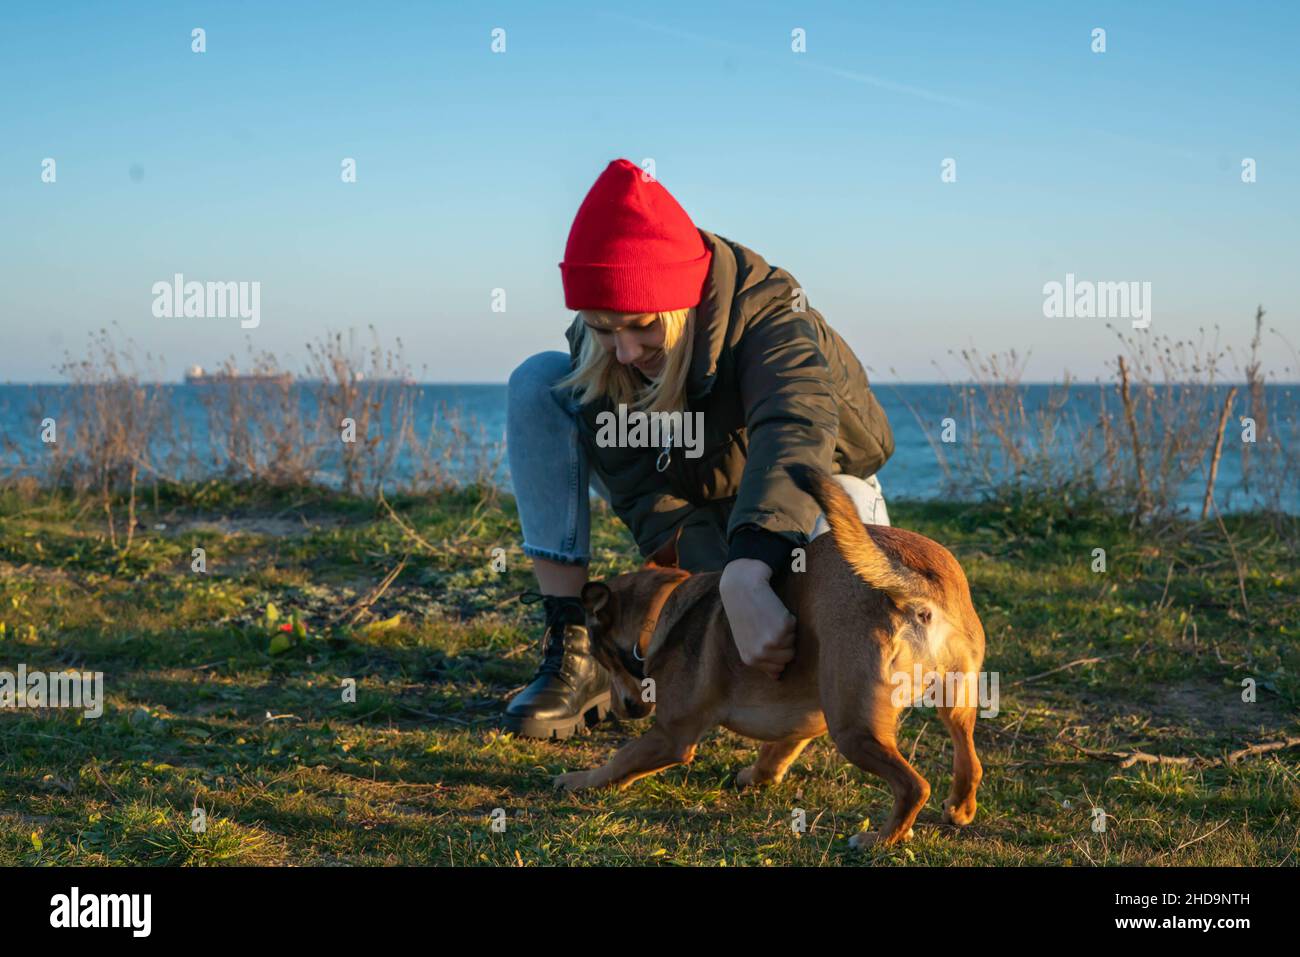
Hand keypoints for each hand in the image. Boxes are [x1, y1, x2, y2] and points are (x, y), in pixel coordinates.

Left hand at [719, 559, 795, 677]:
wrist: (741, 586)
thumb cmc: (744, 611)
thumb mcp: (746, 640)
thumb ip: (761, 659)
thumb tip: (777, 678)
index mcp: (750, 659)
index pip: (778, 668)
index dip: (779, 650)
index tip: (770, 636)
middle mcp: (761, 654)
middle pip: (789, 656)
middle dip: (785, 641)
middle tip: (769, 624)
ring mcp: (772, 642)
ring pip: (794, 641)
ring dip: (787, 629)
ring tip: (770, 616)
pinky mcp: (782, 627)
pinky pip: (795, 626)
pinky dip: (788, 616)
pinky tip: (773, 608)